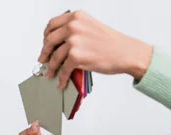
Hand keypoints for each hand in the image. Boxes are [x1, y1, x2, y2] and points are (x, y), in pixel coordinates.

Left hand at [38, 10, 153, 89]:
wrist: (127, 53)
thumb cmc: (114, 43)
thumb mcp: (92, 27)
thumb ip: (76, 31)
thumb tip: (61, 44)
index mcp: (77, 17)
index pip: (52, 24)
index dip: (46, 35)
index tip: (45, 43)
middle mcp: (74, 26)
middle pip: (50, 40)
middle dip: (45, 52)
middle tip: (43, 60)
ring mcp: (74, 41)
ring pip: (55, 56)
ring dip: (51, 67)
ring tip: (50, 73)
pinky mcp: (76, 57)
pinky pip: (64, 69)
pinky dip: (61, 77)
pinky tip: (61, 81)